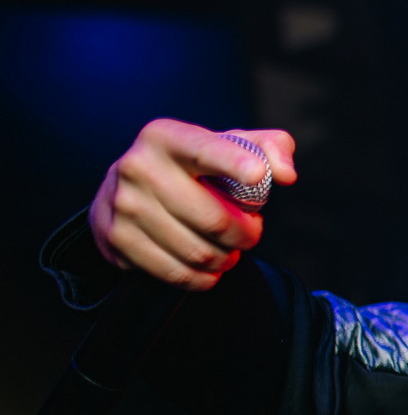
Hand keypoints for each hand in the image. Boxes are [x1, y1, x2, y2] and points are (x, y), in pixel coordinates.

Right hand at [90, 118, 297, 290]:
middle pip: (213, 219)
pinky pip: (175, 272)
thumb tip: (285, 175)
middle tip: (250, 232)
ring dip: (225, 258)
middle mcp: (137, 166)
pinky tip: (209, 268)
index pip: (205, 151)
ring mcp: (123, 204)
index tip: (257, 176)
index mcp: (165, 137)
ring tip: (228, 249)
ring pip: (197, 252)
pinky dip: (203, 278)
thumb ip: (270, 148)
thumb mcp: (231, 145)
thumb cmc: (197, 166)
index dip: (233, 164)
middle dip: (246, 234)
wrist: (132, 187)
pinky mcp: (116, 238)